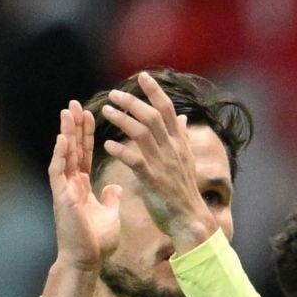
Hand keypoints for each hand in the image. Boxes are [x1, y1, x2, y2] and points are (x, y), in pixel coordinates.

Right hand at [47, 102, 120, 271]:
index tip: (90, 113)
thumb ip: (110, 198)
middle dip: (74, 126)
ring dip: (65, 133)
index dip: (87, 135)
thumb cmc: (97, 240)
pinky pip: (59, 173)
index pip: (85, 154)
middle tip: (75, 103)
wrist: (87, 260)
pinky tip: (63, 140)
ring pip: (63, 156)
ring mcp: (64, 189)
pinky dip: (61, 156)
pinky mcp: (62, 198)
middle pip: (73, 149)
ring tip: (67, 112)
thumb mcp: (109, 214)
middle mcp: (71, 183)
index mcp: (82, 185)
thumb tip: (116, 186)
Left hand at [96, 71, 216, 249]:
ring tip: (106, 111)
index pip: (169, 110)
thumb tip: (183, 116)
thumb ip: (182, 136)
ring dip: (122, 119)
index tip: (142, 76)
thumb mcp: (187, 159)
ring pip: (142, 133)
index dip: (155, 91)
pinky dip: (121, 150)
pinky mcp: (153, 180)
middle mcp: (174, 150)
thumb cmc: (184, 190)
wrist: (190, 219)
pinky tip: (108, 144)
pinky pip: (135, 160)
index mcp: (180, 143)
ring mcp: (164, 164)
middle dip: (132, 102)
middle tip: (114, 94)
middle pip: (153, 116)